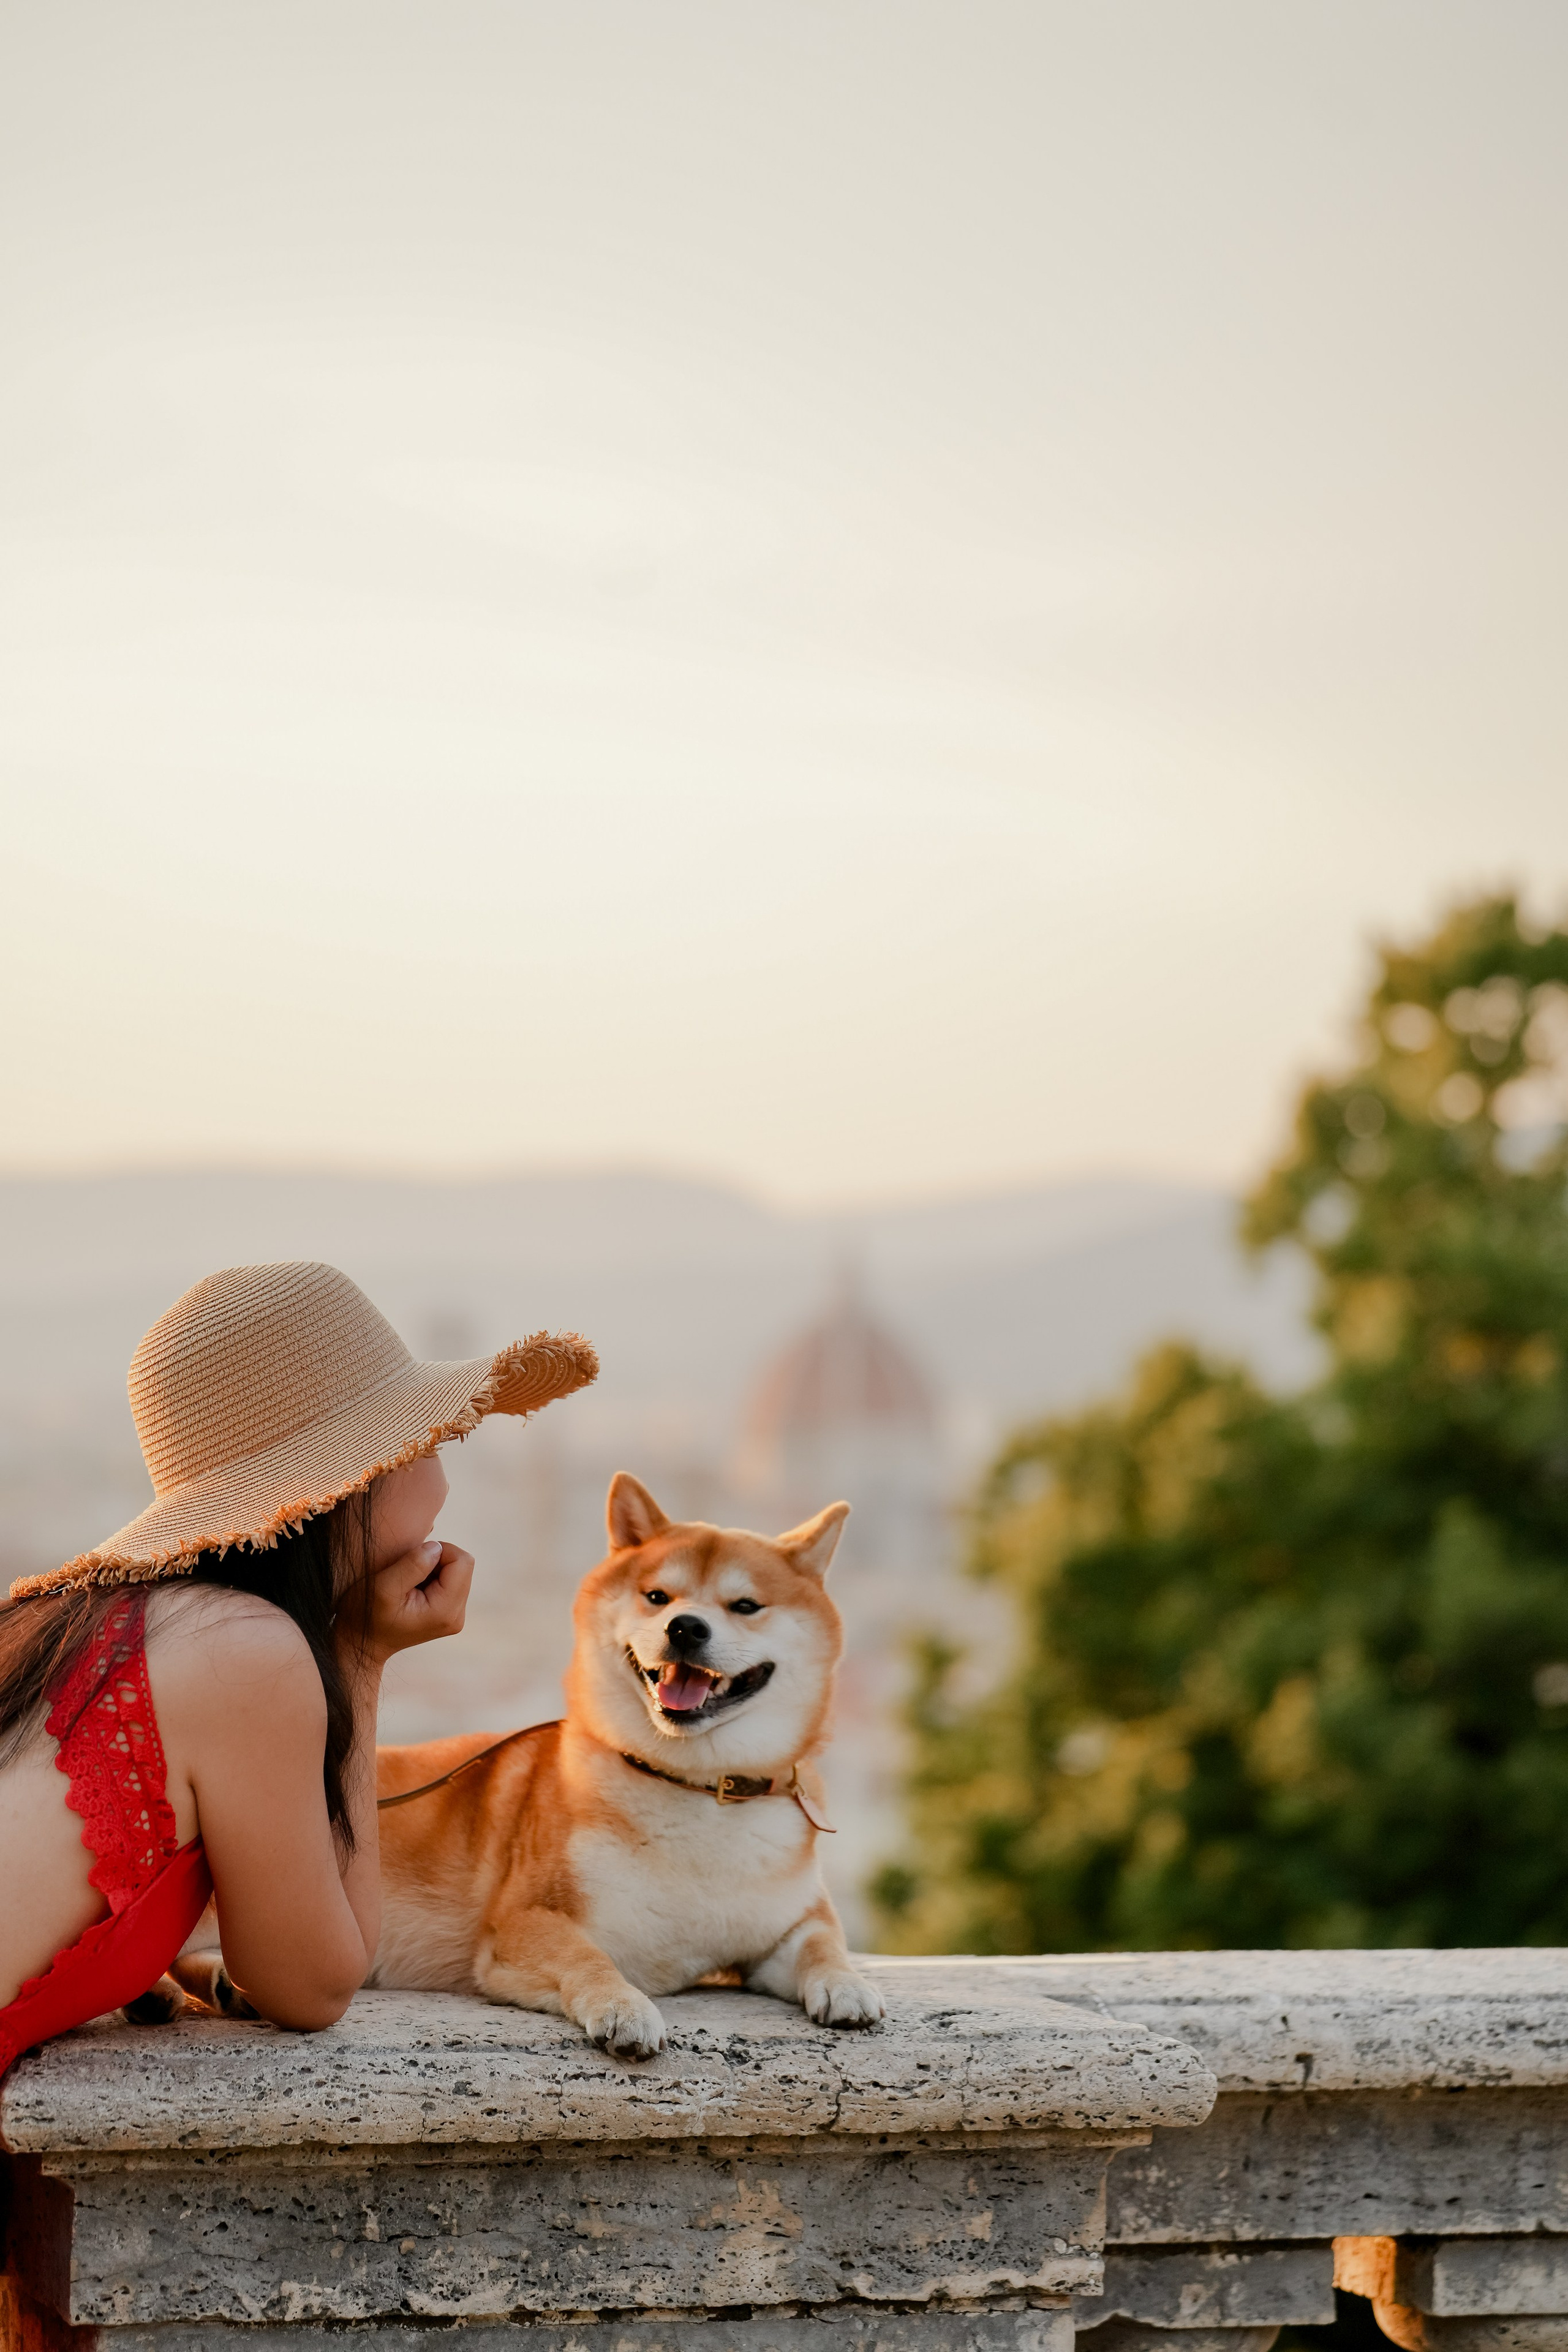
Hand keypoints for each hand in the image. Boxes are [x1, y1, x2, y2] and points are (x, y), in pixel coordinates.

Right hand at [343, 1539, 473, 1667]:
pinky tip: (412, 1589)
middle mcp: (457, 1615)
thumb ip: (413, 1565)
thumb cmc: (366, 1616)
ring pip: (457, 1570)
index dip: (438, 1551)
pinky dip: (432, 1576)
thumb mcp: (383, 1587)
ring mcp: (454, 1615)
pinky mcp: (448, 1612)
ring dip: (433, 1568)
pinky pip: (450, 1580)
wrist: (362, 1642)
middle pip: (463, 1565)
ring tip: (408, 1583)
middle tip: (408, 1573)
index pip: (463, 1561)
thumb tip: (436, 1547)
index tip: (411, 1561)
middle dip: (436, 1559)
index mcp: (445, 1611)